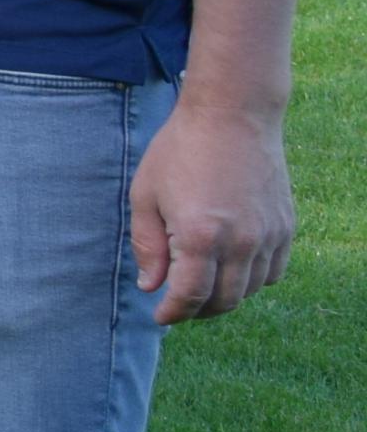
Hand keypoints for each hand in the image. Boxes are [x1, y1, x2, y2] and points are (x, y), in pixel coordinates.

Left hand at [129, 101, 294, 323]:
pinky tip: (231, 269)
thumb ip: (147, 245)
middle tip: (178, 305)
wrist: (232, 115)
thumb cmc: (180, 150)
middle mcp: (240, 242)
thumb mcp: (145, 194)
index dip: (173, 313)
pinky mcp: (286, 227)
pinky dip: (251, 280)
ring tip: (201, 288)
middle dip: (197, 311)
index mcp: (201, 236)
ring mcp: (268, 236)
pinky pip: (273, 272)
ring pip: (249, 290)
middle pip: (223, 301)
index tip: (160, 315)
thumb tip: (151, 286)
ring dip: (224, 298)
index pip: (190, 296)